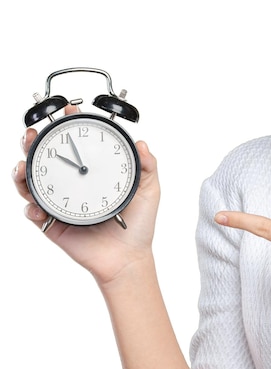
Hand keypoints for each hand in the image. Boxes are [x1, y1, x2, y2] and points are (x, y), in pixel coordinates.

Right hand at [12, 107, 160, 285]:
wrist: (129, 256)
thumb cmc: (139, 222)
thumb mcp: (149, 189)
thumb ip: (148, 165)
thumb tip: (142, 143)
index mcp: (94, 173)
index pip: (78, 145)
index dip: (70, 127)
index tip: (69, 111)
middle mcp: (74, 184)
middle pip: (47, 159)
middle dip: (35, 143)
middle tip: (34, 134)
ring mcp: (60, 202)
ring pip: (32, 182)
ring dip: (22, 171)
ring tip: (23, 165)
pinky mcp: (52, 224)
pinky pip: (34, 212)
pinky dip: (31, 206)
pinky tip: (36, 204)